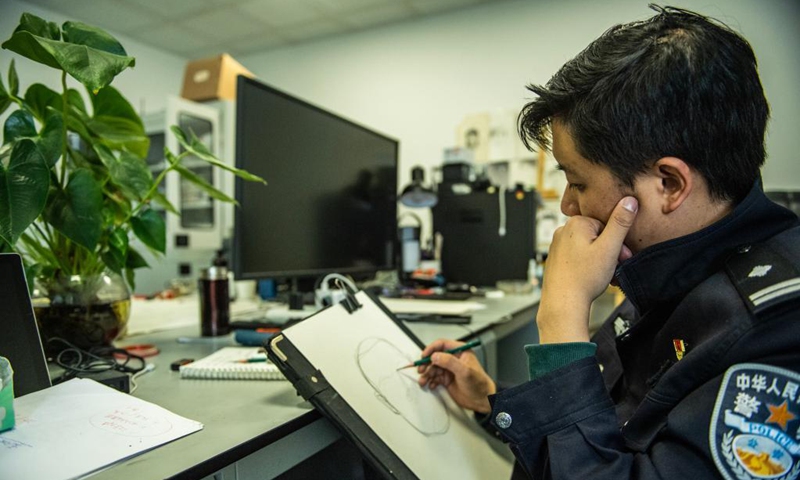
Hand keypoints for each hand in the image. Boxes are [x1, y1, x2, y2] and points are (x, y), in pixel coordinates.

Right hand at [416, 339, 495, 413]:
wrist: (482, 400)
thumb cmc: (480, 384)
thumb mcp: (465, 371)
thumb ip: (450, 362)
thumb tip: (435, 356)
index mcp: (460, 351)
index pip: (442, 345)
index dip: (431, 349)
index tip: (424, 356)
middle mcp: (453, 359)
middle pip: (434, 357)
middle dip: (426, 364)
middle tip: (421, 370)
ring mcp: (449, 369)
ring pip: (432, 368)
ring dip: (426, 374)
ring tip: (424, 381)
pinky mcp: (446, 379)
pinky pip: (434, 378)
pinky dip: (430, 381)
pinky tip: (430, 385)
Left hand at [537, 196, 637, 343]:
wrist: (563, 303)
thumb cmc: (584, 278)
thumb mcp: (609, 248)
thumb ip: (620, 223)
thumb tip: (630, 200)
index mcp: (575, 223)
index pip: (605, 226)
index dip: (616, 243)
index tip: (622, 257)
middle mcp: (562, 231)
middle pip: (596, 236)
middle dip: (608, 251)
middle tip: (614, 267)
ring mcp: (556, 245)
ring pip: (587, 248)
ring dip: (599, 259)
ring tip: (602, 275)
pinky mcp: (555, 259)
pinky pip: (577, 257)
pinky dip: (586, 265)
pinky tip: (589, 277)